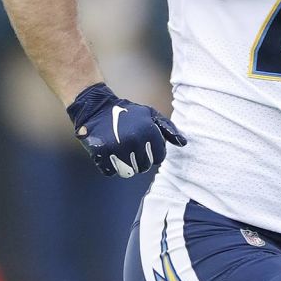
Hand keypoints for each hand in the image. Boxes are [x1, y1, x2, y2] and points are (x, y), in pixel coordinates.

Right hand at [66, 83, 186, 177]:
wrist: (97, 108)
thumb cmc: (129, 113)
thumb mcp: (150, 115)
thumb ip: (168, 129)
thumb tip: (183, 143)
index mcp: (149, 131)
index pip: (158, 158)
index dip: (152, 153)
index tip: (144, 145)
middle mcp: (135, 140)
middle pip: (143, 167)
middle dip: (139, 159)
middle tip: (130, 146)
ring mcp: (117, 148)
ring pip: (128, 172)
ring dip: (125, 165)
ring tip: (120, 150)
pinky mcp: (101, 154)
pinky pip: (111, 172)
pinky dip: (109, 166)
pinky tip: (108, 152)